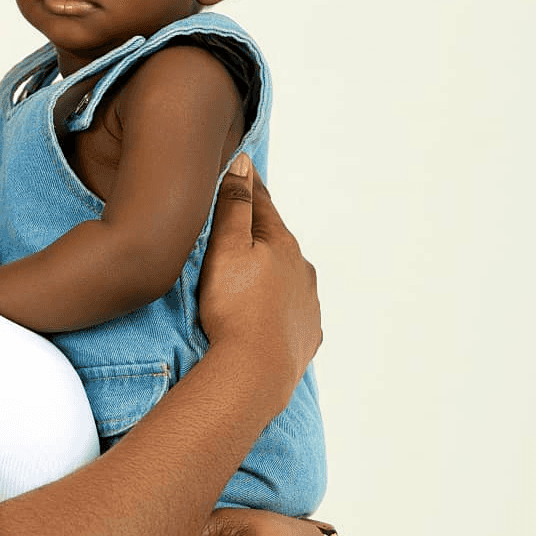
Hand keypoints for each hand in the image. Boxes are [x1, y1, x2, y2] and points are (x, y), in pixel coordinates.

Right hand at [198, 156, 320, 405]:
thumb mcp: (226, 249)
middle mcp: (303, 269)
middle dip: (260, 230)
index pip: (262, 204)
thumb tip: (245, 163)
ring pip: (288, 275)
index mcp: (282, 243)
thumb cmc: (234, 308)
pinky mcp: (307, 334)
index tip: (242, 170)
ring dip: (271, 268)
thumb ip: (234, 206)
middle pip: (277, 240)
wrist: (255, 372)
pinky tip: (268, 311)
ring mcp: (308, 303)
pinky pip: (293, 310)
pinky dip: (279, 304)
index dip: (248, 187)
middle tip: (239, 221)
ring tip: (251, 272)